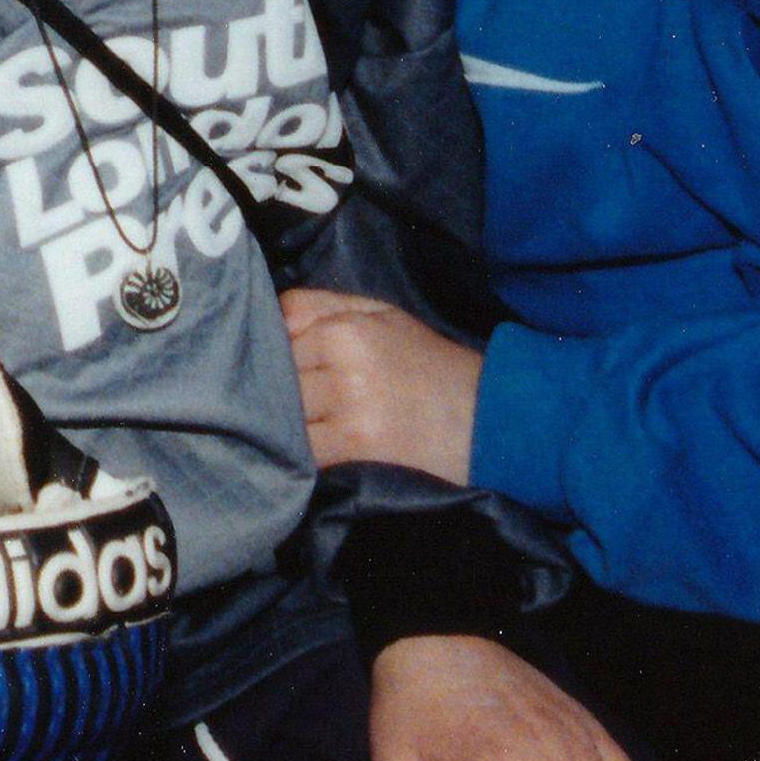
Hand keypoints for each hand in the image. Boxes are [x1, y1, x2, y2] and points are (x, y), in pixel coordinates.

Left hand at [283, 288, 481, 480]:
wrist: (490, 420)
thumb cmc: (430, 366)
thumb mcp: (383, 316)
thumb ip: (323, 307)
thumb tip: (269, 318)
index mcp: (347, 326)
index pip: (279, 330)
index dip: (283, 350)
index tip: (296, 365)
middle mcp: (344, 360)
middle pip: (276, 373)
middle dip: (280, 387)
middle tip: (300, 400)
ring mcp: (349, 404)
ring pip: (283, 412)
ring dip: (286, 423)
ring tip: (308, 426)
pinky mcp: (356, 444)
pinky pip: (302, 449)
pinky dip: (301, 453)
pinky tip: (318, 450)